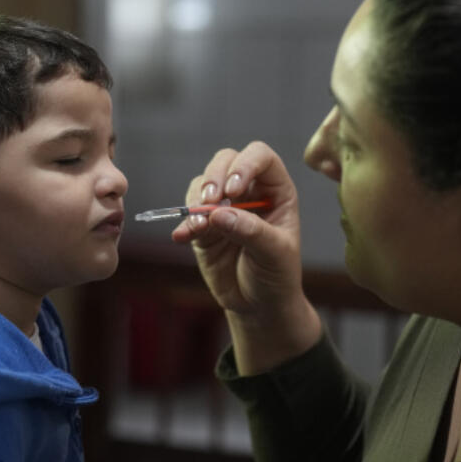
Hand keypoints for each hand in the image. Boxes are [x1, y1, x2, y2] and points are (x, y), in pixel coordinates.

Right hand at [170, 141, 321, 372]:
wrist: (258, 304)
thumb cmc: (277, 274)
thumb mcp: (275, 254)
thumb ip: (251, 232)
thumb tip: (219, 214)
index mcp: (276, 190)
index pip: (260, 157)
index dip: (245, 165)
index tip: (234, 190)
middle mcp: (249, 191)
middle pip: (226, 161)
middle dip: (214, 177)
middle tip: (210, 201)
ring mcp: (224, 207)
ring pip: (203, 183)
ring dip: (196, 200)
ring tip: (200, 226)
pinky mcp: (204, 225)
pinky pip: (187, 213)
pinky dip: (184, 223)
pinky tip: (183, 237)